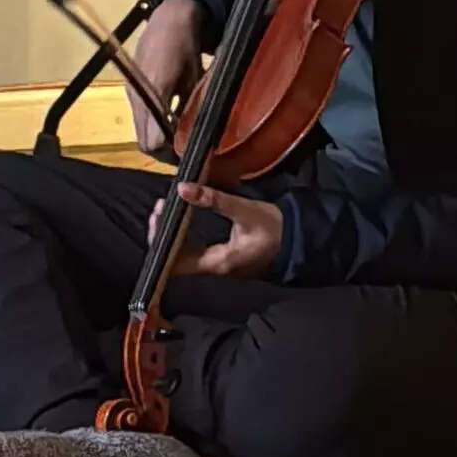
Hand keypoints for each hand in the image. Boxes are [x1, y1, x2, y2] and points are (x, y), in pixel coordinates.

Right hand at [127, 0, 206, 153]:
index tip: (190, 156)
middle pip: (144, 141)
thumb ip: (193, 107)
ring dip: (159, 139)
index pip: (153, 141)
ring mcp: (132, 92)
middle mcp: (137, 96)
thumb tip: (198, 137)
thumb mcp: (195, 78)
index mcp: (154, 93)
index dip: (171, 154)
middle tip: (187, 152)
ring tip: (182, 138)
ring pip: (141, 130)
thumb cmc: (185, 44)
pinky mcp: (132, 89)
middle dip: (165, 152)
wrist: (168, 17)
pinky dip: (154, 125)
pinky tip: (173, 121)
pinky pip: (140, 117)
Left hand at [149, 180, 284, 278]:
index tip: (158, 215)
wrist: (299, 239)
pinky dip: (184, 235)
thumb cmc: (274, 227)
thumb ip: (213, 200)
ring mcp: (219, 265)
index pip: (175, 262)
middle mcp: (214, 269)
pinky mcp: (223, 258)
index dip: (160, 241)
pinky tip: (182, 217)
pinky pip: (195, 250)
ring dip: (172, 232)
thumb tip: (182, 188)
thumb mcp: (243, 210)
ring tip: (166, 207)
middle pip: (176, 259)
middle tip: (160, 205)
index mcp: (217, 262)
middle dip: (163, 232)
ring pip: (185, 255)